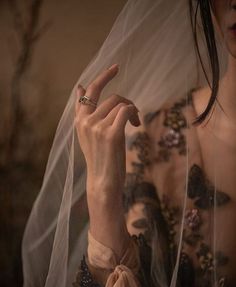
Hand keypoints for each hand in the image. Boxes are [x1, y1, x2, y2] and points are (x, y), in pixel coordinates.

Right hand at [75, 64, 139, 201]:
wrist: (103, 182)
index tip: (115, 67)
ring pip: (120, 104)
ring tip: (135, 123)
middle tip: (134, 101)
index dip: (102, 78)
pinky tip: (136, 124)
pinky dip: (134, 114)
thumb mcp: (88, 134)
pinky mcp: (111, 134)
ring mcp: (97, 127)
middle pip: (110, 96)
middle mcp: (85, 121)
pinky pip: (126, 111)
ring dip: (133, 111)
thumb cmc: (99, 159)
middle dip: (126, 97)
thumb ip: (84, 112)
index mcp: (79, 121)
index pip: (88, 92)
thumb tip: (79, 87)